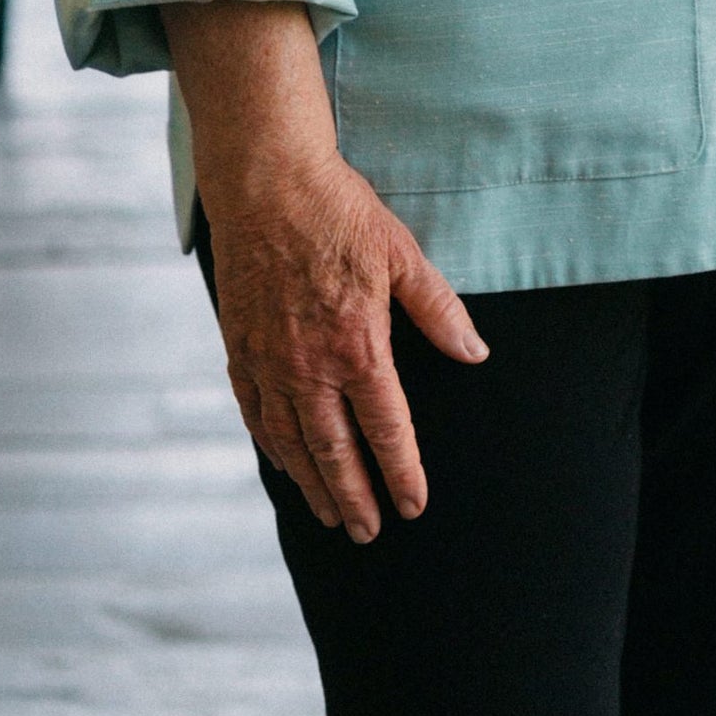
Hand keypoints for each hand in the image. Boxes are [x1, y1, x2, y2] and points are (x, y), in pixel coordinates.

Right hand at [206, 145, 487, 539]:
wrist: (265, 182)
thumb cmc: (338, 212)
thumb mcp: (402, 254)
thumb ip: (439, 309)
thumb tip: (475, 352)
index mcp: (358, 345)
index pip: (386, 429)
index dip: (402, 472)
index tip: (413, 505)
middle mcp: (309, 365)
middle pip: (335, 452)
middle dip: (355, 498)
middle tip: (369, 533)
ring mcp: (269, 360)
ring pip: (292, 442)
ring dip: (312, 485)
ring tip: (330, 516)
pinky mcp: (239, 347)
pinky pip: (255, 412)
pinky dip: (271, 446)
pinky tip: (283, 463)